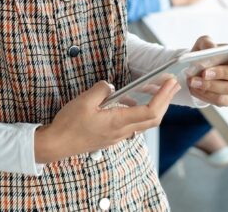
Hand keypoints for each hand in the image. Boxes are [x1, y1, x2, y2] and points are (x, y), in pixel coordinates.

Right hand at [33, 78, 178, 162]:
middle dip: (166, 100)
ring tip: (153, 88)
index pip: (150, 111)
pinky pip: (132, 124)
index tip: (170, 83)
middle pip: (153, 118)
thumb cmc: (68, 124)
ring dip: (154, 105)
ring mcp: (117, 136)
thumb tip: (111, 86)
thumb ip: (102, 90)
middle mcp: (121, 132)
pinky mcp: (111, 136)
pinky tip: (130, 100)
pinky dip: (139, 111)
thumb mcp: (84, 100)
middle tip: (171, 84)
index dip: (163, 97)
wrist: (56, 144)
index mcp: (118, 122)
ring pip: (144, 122)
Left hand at [186, 36, 227, 106]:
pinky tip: (195, 89)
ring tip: (193, 81)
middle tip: (205, 72)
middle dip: (223, 72)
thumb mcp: (203, 43)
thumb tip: (212, 50)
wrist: (194, 69)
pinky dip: (206, 95)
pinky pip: (222, 100)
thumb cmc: (204, 53)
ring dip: (210, 85)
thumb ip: (208, 43)